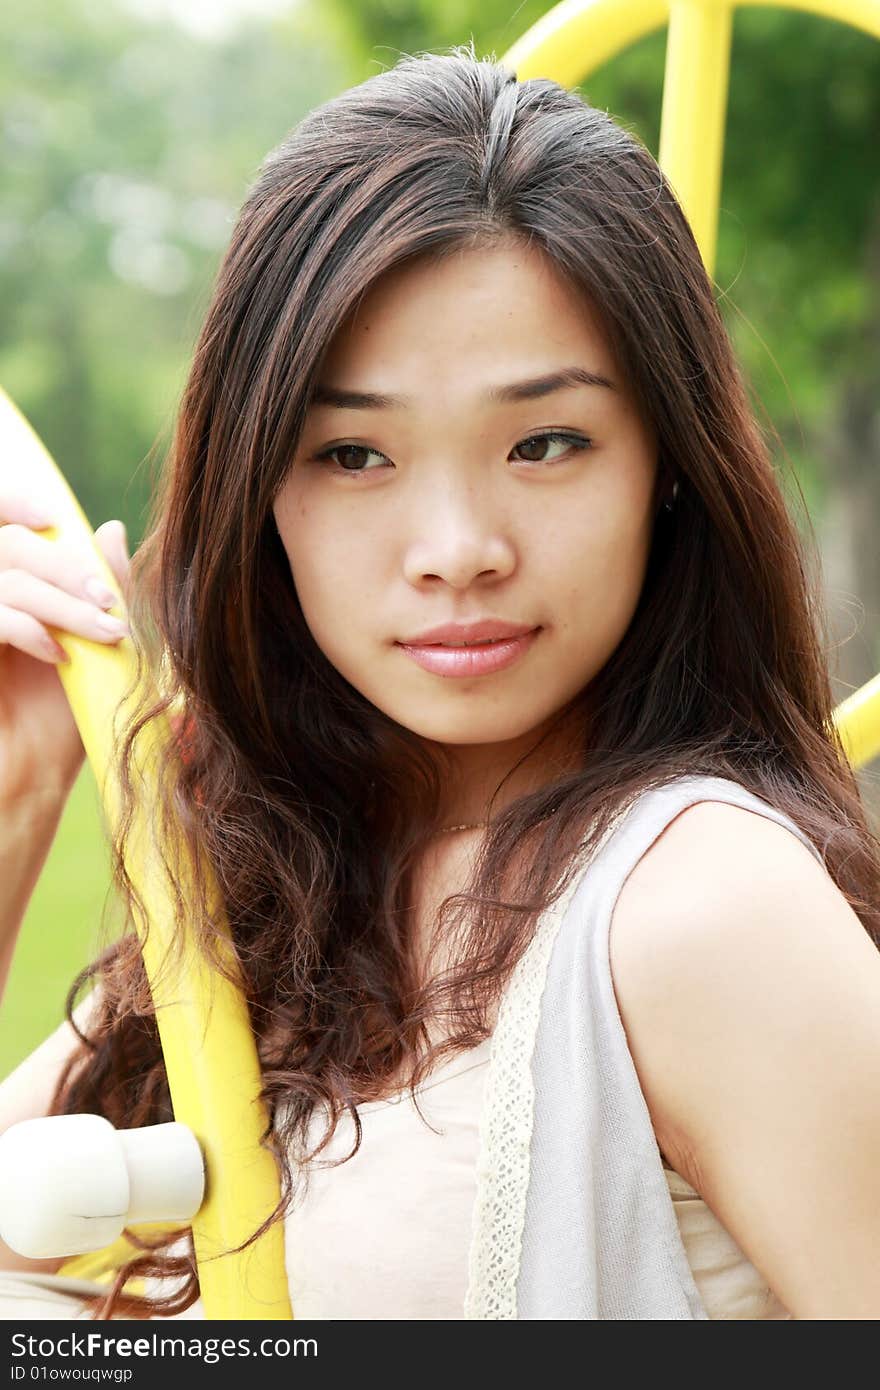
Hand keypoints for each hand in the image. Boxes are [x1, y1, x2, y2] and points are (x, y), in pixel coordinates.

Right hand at [0, 498, 131, 803]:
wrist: (28, 782)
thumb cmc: (58, 719)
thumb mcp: (91, 645)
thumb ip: (100, 585)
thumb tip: (107, 528)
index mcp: (1, 585)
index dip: (12, 499)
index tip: (55, 516)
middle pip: (10, 544)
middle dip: (68, 569)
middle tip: (110, 604)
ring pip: (6, 578)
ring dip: (63, 602)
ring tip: (107, 635)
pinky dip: (28, 628)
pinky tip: (59, 657)